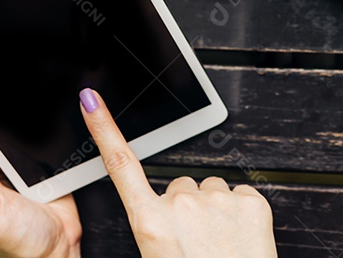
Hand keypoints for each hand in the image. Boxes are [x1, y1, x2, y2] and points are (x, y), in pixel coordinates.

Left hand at [0, 123, 81, 257]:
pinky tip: (40, 162)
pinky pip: (34, 141)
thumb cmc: (19, 240)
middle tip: (14, 163)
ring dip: (26, 141)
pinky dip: (41, 145)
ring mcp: (7, 166)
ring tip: (28, 168)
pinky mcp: (30, 164)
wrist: (55, 248)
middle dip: (6, 135)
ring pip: (13, 134)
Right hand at [79, 87, 278, 257]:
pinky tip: (239, 238)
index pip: (121, 165)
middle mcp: (181, 204)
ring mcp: (218, 200)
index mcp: (150, 221)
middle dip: (186, 207)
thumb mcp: (157, 255)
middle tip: (195, 241)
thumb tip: (163, 216)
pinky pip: (241, 194)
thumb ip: (156, 225)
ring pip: (211, 190)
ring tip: (218, 243)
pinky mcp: (251, 201)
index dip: (104, 129)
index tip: (91, 101)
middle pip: (180, 186)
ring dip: (213, 210)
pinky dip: (241, 213)